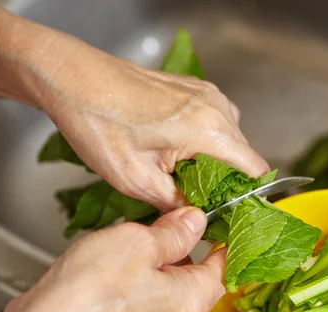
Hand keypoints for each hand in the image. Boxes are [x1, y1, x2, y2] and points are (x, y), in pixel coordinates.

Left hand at [0, 0, 268, 211]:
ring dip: (210, 162)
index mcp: (209, 130)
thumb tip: (195, 217)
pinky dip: (200, 142)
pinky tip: (169, 151)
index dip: (248, 197)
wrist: (71, 77)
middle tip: (194, 201)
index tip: (232, 214)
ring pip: (227, 140)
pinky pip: (211, 122)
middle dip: (225, 182)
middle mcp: (216, 107)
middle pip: (242, 156)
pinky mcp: (191, 88)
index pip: (255, 170)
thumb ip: (176, 203)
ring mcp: (205, 93)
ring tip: (176, 176)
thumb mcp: (135, 179)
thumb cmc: (98, 122)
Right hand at [0, 207, 225, 311]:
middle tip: (166, 218)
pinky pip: (138, 294)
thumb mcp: (138, 243)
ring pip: (163, 282)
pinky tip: (108, 261)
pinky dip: (131, 273)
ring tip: (129, 239)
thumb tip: (194, 221)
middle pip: (194, 273)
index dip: (224, 236)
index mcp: (191, 299)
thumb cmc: (88, 298)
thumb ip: (173, 232)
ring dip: (151, 257)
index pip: (225, 265)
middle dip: (182, 243)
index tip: (217, 215)